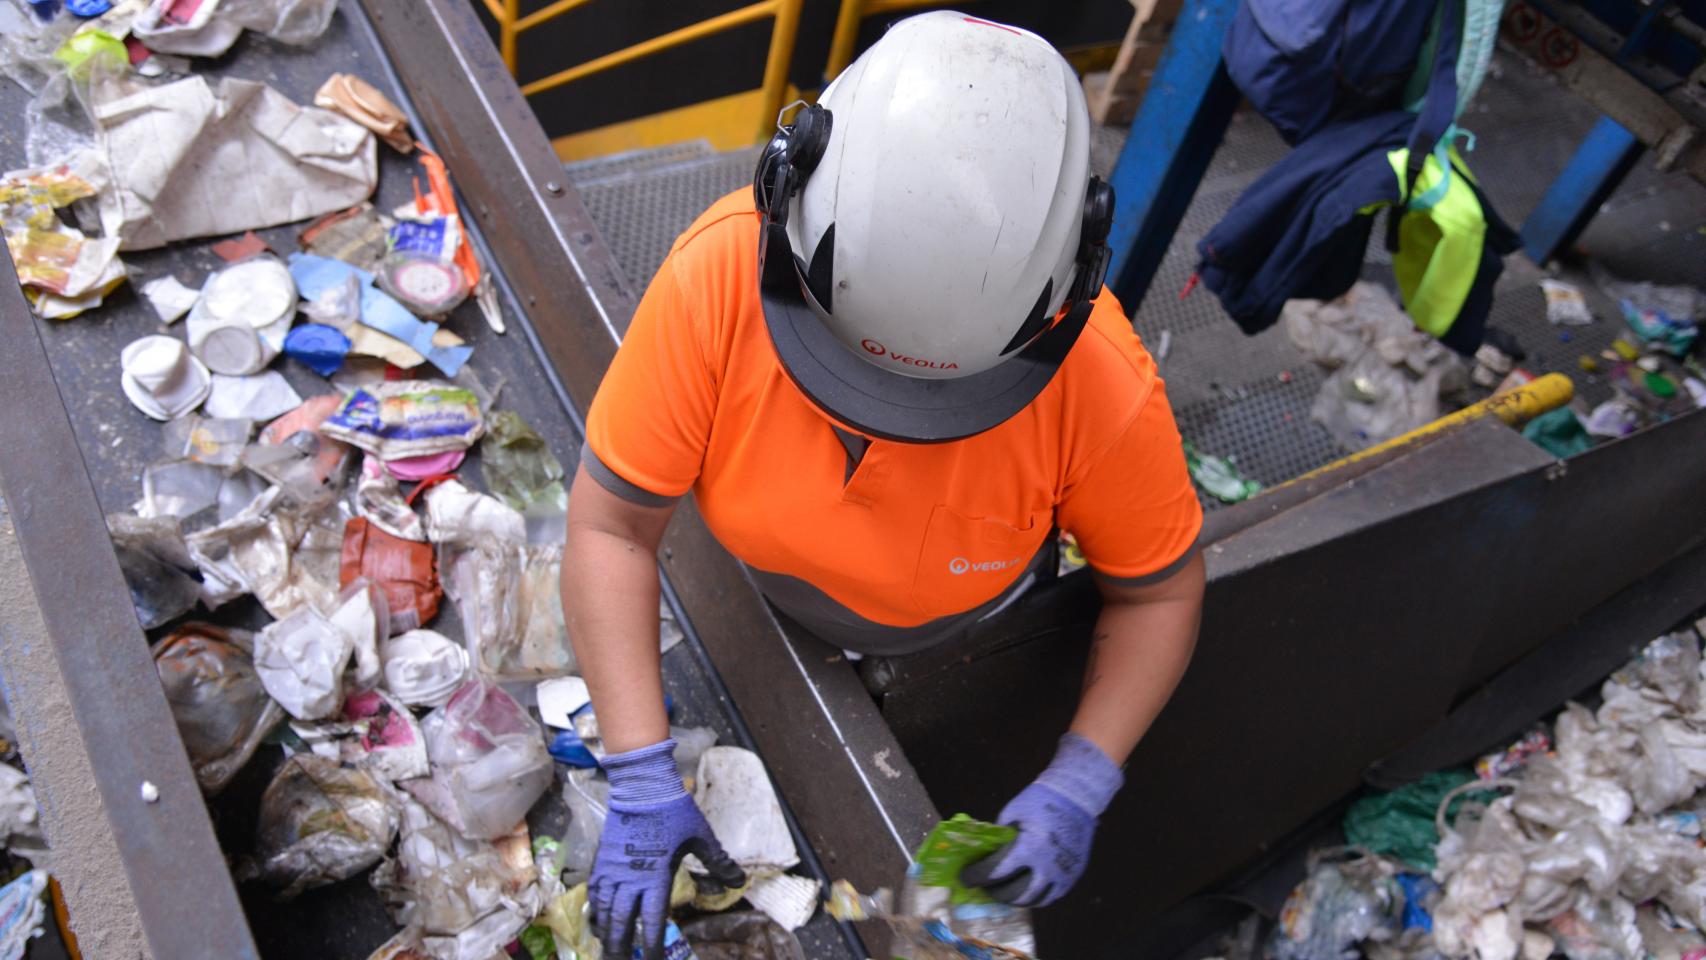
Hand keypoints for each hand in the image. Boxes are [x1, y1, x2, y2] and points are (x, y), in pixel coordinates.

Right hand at [591, 739, 745, 958]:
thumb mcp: (701, 836)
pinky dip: (594, 909)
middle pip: (622, 921)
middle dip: (620, 947)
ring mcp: (613, 869)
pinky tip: (596, 920)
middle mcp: (631, 878)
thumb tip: (739, 881)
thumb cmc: (673, 810)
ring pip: (604, 909)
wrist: (642, 785)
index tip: (651, 959)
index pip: (652, 919)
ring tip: (606, 950)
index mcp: (656, 876)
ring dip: (605, 933)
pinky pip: (594, 891)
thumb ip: (718, 862)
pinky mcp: (602, 859)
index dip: (651, 943)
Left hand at [960, 732, 1122, 906]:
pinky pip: (1052, 895)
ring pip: (1035, 900)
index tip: (966, 877)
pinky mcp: (1072, 874)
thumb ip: (999, 837)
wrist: (1076, 796)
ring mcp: (1062, 873)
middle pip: (1014, 893)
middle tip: (985, 886)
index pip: (995, 872)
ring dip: (1015, 900)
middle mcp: (1046, 866)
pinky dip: (1035, 896)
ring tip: (1004, 892)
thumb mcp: (1011, 814)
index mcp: (1028, 848)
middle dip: (994, 892)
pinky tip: (1025, 891)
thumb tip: (985, 854)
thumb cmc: (1040, 800)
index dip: (977, 876)